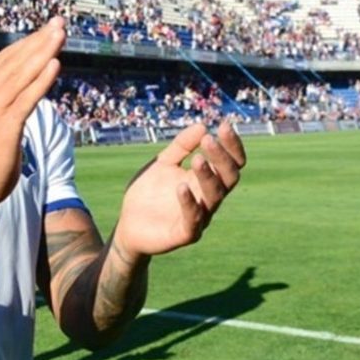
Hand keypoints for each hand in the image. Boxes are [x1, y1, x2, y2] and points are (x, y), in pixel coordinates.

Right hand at [0, 17, 65, 214]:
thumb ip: (5, 96)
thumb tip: (27, 77)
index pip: (6, 59)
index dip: (29, 42)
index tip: (49, 29)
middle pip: (14, 61)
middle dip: (39, 41)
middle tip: (60, 24)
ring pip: (21, 75)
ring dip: (43, 53)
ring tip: (61, 36)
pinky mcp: (4, 126)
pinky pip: (26, 98)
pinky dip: (41, 80)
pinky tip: (55, 65)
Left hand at [114, 121, 245, 258]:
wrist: (128, 224)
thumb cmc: (149, 193)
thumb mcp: (163, 164)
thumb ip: (180, 146)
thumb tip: (202, 126)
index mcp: (205, 180)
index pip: (231, 162)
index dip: (231, 145)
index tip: (224, 126)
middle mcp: (208, 198)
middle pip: (229, 178)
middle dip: (222, 158)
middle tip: (209, 141)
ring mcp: (200, 217)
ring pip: (215, 197)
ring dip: (208, 177)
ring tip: (197, 159)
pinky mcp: (185, 234)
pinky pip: (194, 220)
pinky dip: (189, 203)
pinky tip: (180, 187)